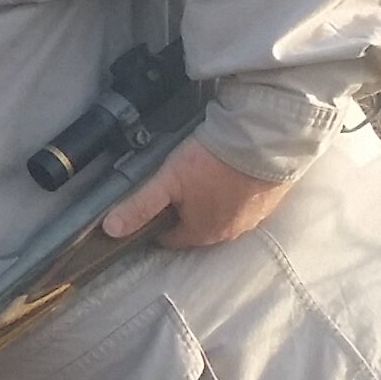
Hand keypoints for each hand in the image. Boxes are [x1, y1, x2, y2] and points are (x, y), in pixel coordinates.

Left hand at [102, 137, 289, 248]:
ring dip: (212, 204)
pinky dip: (237, 195)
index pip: (171, 239)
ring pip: (223, 217)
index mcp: (201, 233)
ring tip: (204, 179)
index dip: (157, 224)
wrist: (264, 141)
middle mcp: (228, 233)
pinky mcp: (271, 201)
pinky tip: (232, 176)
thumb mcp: (168, 181)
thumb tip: (109, 230)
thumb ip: (139, 206)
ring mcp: (253, 218)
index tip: (153, 207)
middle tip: (178, 188)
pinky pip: (247, 204)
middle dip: (186, 214)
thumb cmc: (212, 162)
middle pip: (197, 228)